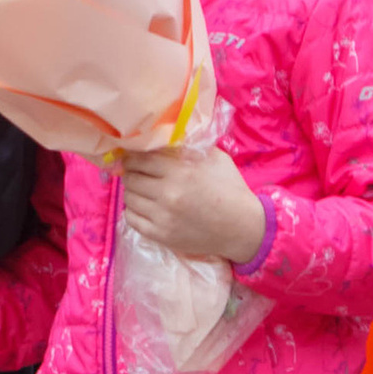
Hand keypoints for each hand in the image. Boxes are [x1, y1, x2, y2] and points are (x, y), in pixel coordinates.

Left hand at [114, 142, 267, 264]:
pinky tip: (144, 206)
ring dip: (132, 191)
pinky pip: (132, 220)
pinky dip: (134, 211)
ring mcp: (163, 218)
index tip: (132, 156)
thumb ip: (187, 147)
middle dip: (131, 172)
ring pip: (129, 199)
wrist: (243, 228)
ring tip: (142, 189)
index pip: (139, 160)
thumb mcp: (214, 158)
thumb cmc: (230, 189)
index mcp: (180, 172)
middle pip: (130, 179)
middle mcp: (168, 194)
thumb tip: (161, 137)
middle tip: (137, 172)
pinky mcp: (162, 236)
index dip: (132, 156)